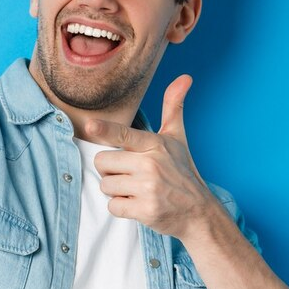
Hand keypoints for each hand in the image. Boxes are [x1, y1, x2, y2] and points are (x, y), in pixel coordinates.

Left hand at [82, 74, 222, 238]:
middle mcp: (151, 164)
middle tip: (131, 174)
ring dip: (116, 191)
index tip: (90, 125)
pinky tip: (137, 204)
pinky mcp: (145, 210)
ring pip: (105, 185)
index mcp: (155, 144)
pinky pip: (113, 207)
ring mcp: (148, 188)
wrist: (198, 211)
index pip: (124, 134)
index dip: (105, 129)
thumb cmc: (182, 171)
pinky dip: (121, 208)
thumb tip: (185, 77)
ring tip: (136, 190)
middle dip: (110, 170)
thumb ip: (173, 107)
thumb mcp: (177, 138)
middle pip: (102, 162)